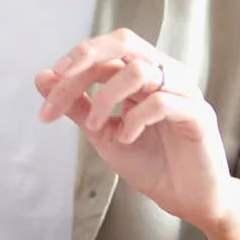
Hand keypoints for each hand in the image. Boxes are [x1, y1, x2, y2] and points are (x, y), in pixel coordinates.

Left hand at [35, 29, 231, 232]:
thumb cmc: (150, 162)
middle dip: (87, 56)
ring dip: (107, 97)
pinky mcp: (197, 114)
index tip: (46, 105)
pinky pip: (162, 102)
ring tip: (97, 127)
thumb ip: (76, 104)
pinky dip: (135, 118)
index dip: (69, 73)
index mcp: (140, 72)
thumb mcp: (102, 132)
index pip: (101, 55)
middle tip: (62, 79)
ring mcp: (183, 90)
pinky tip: (126, 137)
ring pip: (140, 69)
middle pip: (124, 41)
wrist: (186, 199)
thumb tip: (42, 77)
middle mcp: (163, 72)